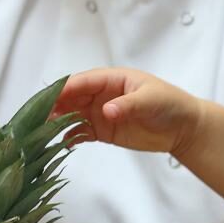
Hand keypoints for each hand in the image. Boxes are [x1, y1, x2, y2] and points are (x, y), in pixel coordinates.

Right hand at [55, 67, 204, 155]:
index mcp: (112, 79)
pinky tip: (63, 143)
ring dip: (58, 121)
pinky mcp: (104, 130)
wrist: (183, 127)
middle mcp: (102, 94)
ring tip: (44, 131)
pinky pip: (81, 132)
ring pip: (73, 114)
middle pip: (72, 97)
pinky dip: (71, 137)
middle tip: (39, 117)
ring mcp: (101, 112)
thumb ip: (127, 105)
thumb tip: (106, 111)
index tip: (49, 98)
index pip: (83, 81)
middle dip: (55, 106)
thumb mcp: (150, 100)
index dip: (65, 89)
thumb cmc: (169, 104)